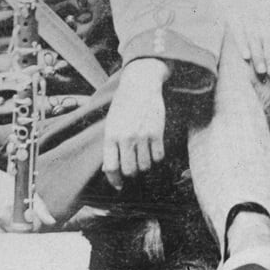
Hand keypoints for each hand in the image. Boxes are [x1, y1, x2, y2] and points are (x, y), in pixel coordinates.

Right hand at [0, 154, 50, 233]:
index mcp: (12, 205)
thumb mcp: (25, 189)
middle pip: (20, 235)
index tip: (35, 221)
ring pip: (8, 238)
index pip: (30, 228)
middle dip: (25, 230)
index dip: (35, 226)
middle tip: (25, 221)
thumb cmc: (3, 182)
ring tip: (11, 218)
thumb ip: (40, 207)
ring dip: (12, 231)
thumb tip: (51, 222)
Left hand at [102, 59, 168, 186]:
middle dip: (131, 173)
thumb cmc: (123, 106)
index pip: (111, 168)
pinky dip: (156, 158)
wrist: (140, 85)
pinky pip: (158, 156)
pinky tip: (153, 150)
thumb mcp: (111, 124)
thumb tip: (110, 171)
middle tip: (133, 168)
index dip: (115, 180)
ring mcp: (142, 135)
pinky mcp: (157, 132)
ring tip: (144, 157)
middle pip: (129, 171)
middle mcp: (125, 138)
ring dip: (144, 166)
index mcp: (110, 136)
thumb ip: (110, 147)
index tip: (119, 184)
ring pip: (145, 166)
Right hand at [217, 0, 269, 76]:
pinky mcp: (232, 14)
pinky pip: (238, 31)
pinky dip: (243, 44)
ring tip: (261, 70)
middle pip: (268, 34)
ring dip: (258, 54)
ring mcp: (246, 10)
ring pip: (254, 35)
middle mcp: (261, 7)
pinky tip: (246, 57)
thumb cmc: (257, 15)